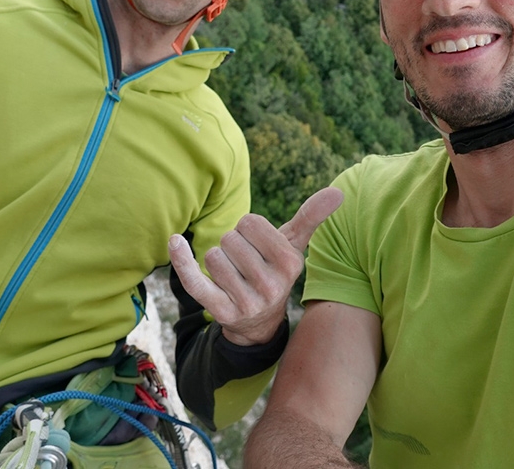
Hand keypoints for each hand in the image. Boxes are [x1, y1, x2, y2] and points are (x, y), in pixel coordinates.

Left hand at [168, 186, 343, 346]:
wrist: (258, 321)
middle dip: (231, 245)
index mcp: (291, 263)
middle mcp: (272, 286)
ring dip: (217, 261)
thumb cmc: (274, 270)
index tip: (256, 245)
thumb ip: (312, 216)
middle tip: (243, 263)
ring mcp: (247, 302)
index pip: (250, 222)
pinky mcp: (221, 313)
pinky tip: (174, 242)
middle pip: (230, 239)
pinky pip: (194, 280)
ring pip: (213, 257)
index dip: (247, 229)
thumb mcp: (293, 245)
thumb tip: (339, 191)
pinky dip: (181, 260)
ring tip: (232, 275)